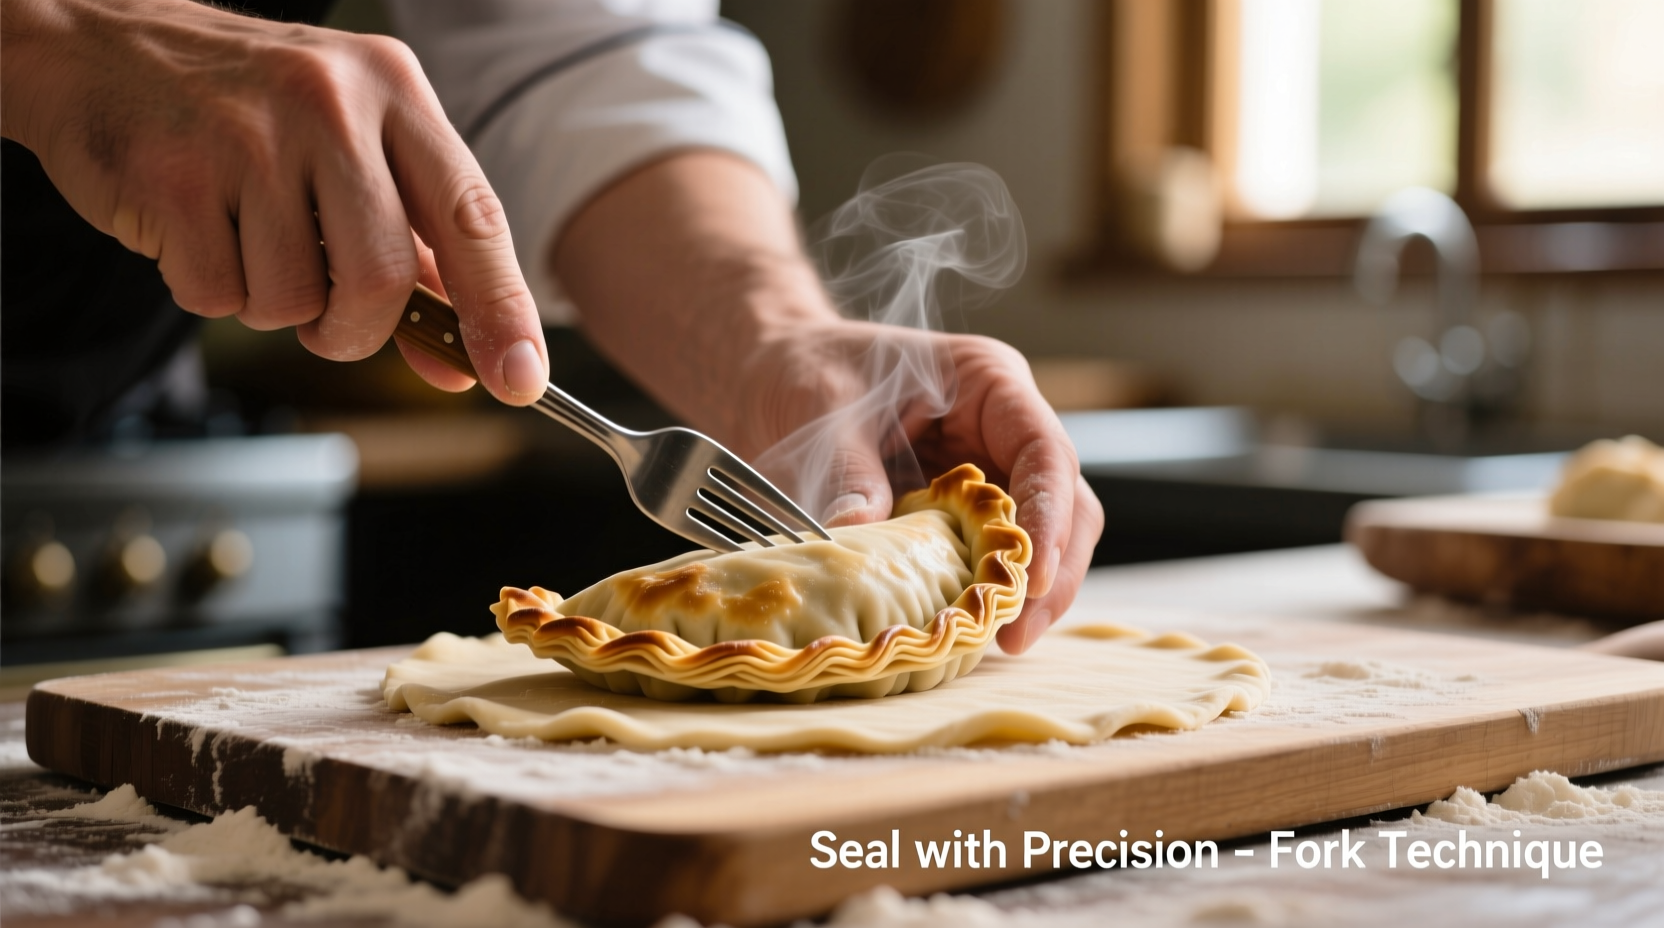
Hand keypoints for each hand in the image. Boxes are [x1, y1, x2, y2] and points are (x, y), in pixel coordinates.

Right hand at [0, 0, 546, 401]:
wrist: (99, 44)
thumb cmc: (243, 109)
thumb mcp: (350, 151)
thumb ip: (415, 254)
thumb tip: (463, 361)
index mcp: (394, 91)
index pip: (473, 218)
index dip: (503, 310)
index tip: (520, 378)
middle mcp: (331, 104)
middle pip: (382, 279)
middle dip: (358, 331)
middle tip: (330, 319)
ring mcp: (248, 136)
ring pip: (296, 300)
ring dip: (276, 307)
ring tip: (248, 240)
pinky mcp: (174, 174)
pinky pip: (219, 294)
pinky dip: (212, 289)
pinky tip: (198, 228)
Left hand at [552, 152, 1099, 653]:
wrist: (776, 376)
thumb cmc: (808, 373)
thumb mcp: (823, 411)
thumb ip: (848, 470)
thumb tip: (859, 536)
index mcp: (989, 382)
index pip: (1045, 453)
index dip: (1048, 518)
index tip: (1028, 579)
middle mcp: (1005, 427)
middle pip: (1068, 503)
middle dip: (1051, 572)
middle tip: (1014, 634)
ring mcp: (994, 469)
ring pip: (1046, 537)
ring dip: (1030, 593)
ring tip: (999, 642)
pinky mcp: (968, 511)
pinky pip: (997, 555)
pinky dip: (991, 592)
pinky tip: (971, 628)